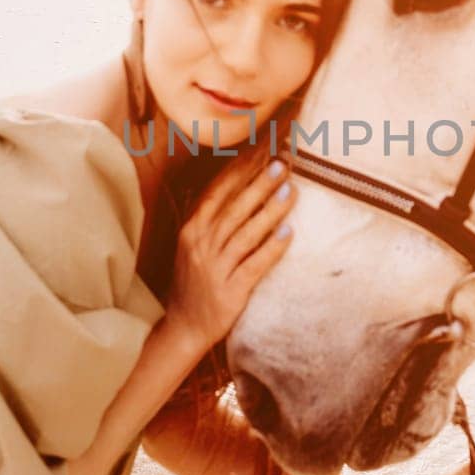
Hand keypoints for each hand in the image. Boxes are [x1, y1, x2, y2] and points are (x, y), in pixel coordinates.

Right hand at [163, 154, 294, 350]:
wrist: (184, 326)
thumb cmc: (194, 280)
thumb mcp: (193, 244)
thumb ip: (211, 215)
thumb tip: (236, 181)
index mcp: (192, 229)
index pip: (218, 191)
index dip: (240, 169)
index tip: (261, 148)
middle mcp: (201, 244)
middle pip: (234, 207)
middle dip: (259, 183)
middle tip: (282, 163)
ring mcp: (215, 268)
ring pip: (247, 233)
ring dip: (270, 210)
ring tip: (290, 190)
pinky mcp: (231, 291)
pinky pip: (255, 265)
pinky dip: (272, 248)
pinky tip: (289, 232)